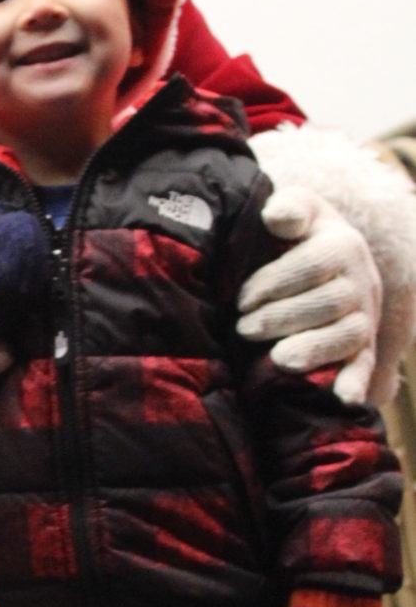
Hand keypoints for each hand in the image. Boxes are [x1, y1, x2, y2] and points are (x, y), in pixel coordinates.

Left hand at [238, 190, 379, 403]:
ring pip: (347, 335)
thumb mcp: (294, 210)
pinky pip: (364, 366)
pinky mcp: (363, 348)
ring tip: (276, 358)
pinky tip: (342, 400)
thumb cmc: (294, 235)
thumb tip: (276, 217)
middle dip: (283, 316)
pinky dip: (355, 383)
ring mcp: (365, 317)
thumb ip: (290, 206)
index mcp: (343, 245)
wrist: (318, 259)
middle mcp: (361, 282)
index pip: (314, 264)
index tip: (241, 297)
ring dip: (312, 348)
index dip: (275, 282)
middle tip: (243, 327)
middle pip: (329, 302)